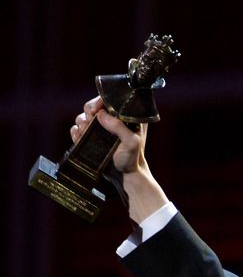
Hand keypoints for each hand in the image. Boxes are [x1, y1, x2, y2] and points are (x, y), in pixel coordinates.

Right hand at [70, 97, 167, 222]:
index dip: (100, 100)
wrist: (125, 177)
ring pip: (83, 117)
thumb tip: (101, 114)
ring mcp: (100, 129)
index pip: (109, 98)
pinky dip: (76, 132)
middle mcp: (112, 119)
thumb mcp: (131, 142)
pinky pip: (77, 130)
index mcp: (126, 115)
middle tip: (90, 122)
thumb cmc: (132, 160)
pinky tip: (80, 139)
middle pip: (92, 106)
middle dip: (88, 112)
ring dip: (81, 123)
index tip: (96, 110)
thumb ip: (119, 127)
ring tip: (86, 133)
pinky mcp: (91, 138)